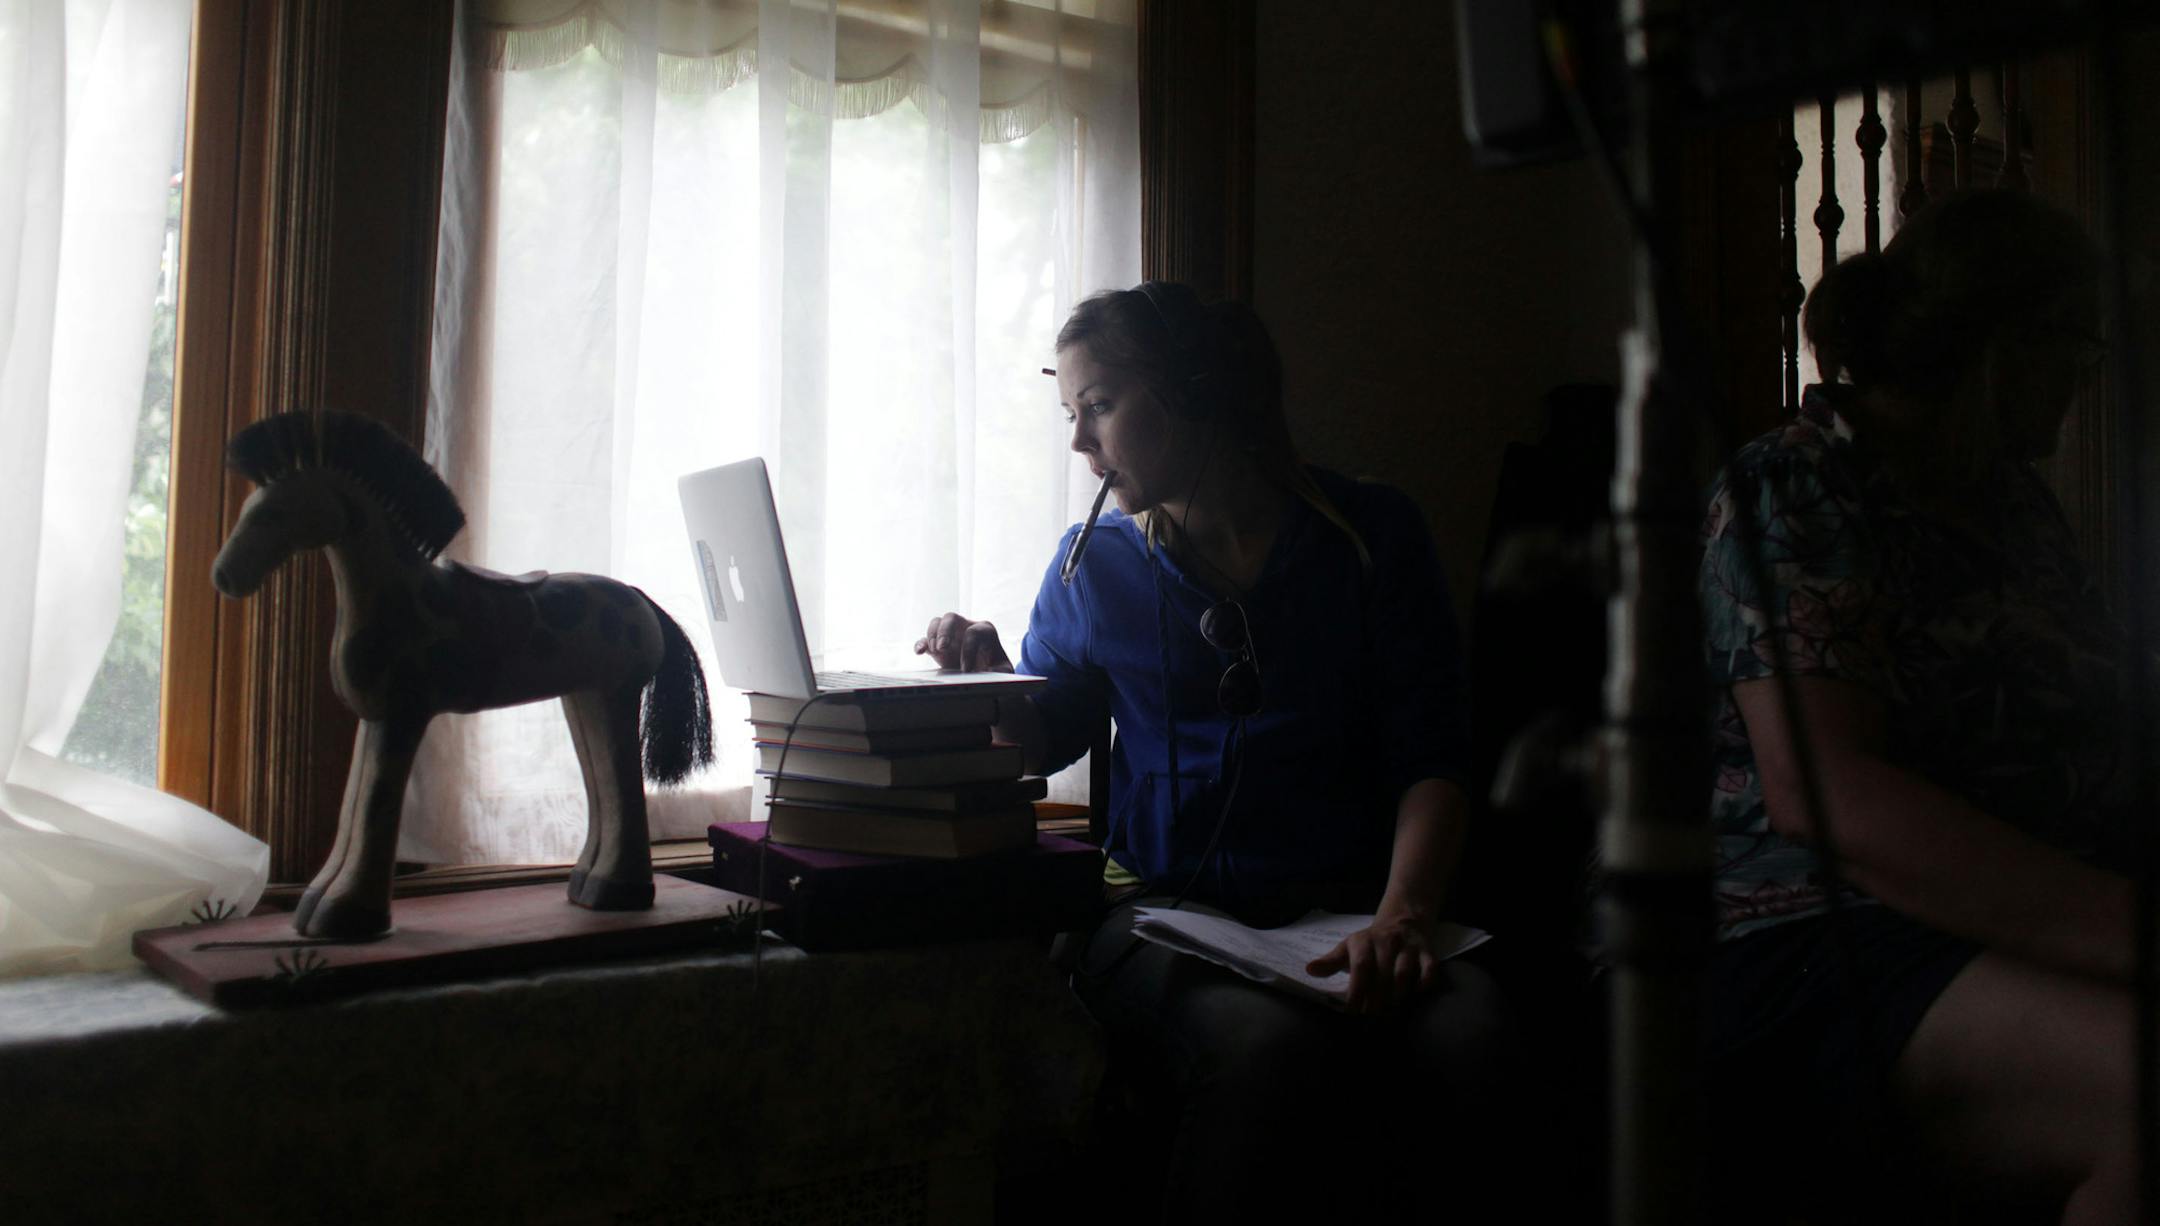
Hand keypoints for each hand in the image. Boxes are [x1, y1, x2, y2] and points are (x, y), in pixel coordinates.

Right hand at [914, 612, 1013, 672]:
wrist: (987, 671)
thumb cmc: (996, 666)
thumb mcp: (1004, 669)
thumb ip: (1003, 670)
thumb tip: (992, 672)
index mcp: (984, 630)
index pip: (973, 632)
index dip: (969, 650)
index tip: (967, 670)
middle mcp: (965, 627)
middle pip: (951, 617)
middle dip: (945, 631)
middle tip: (943, 648)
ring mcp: (950, 635)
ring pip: (936, 623)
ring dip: (932, 635)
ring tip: (936, 651)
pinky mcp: (938, 647)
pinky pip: (925, 640)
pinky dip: (920, 644)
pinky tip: (919, 652)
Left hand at [1305, 910, 1441, 1013]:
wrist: (1401, 922)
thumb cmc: (1369, 945)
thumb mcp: (1348, 949)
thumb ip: (1331, 962)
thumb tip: (1310, 970)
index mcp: (1364, 942)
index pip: (1360, 968)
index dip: (1356, 991)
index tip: (1352, 1013)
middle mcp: (1387, 941)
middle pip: (1382, 975)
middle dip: (1376, 1000)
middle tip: (1372, 1020)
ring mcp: (1409, 946)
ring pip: (1405, 972)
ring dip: (1398, 995)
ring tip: (1391, 1014)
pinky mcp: (1427, 951)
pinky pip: (1430, 968)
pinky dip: (1425, 983)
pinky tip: (1416, 995)